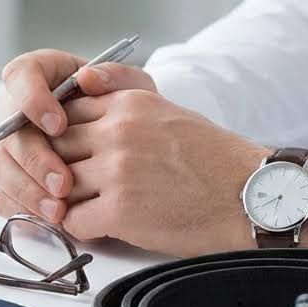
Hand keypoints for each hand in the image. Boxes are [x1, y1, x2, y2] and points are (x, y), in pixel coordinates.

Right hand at [0, 48, 156, 223]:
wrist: (130, 150)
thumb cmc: (126, 114)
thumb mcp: (132, 91)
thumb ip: (116, 78)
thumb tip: (87, 77)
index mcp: (39, 77)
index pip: (18, 76)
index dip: (31, 100)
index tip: (59, 126)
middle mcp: (15, 110)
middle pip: (5, 130)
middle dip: (34, 159)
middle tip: (64, 182)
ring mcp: (8, 145)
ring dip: (26, 189)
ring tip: (59, 210)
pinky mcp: (8, 178)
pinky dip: (21, 208)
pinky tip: (48, 219)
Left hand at [50, 89, 271, 256]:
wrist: (251, 198)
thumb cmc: (213, 159)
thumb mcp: (167, 110)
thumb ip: (122, 91)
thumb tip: (82, 79)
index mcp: (129, 104)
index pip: (66, 113)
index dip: (63, 137)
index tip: (72, 154)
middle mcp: (119, 131)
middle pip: (56, 148)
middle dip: (57, 168)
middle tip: (70, 185)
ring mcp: (117, 171)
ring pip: (59, 185)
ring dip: (68, 200)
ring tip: (87, 207)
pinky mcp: (120, 210)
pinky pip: (73, 220)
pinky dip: (81, 228)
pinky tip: (100, 226)